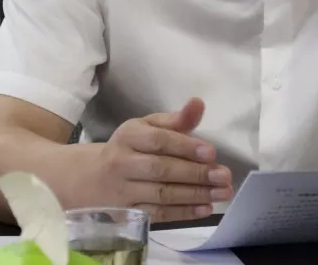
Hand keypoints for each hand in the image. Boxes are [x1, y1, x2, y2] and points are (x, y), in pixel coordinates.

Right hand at [92, 97, 232, 222]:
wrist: (93, 179)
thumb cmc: (130, 149)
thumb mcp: (148, 127)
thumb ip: (176, 120)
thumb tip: (198, 103)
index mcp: (129, 136)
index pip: (158, 141)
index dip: (186, 147)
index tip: (212, 153)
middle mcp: (122, 163)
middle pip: (161, 169)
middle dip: (196, 174)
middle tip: (224, 176)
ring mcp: (122, 191)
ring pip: (161, 194)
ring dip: (195, 195)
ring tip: (222, 193)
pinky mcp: (126, 215)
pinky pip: (157, 215)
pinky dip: (183, 213)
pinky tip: (205, 209)